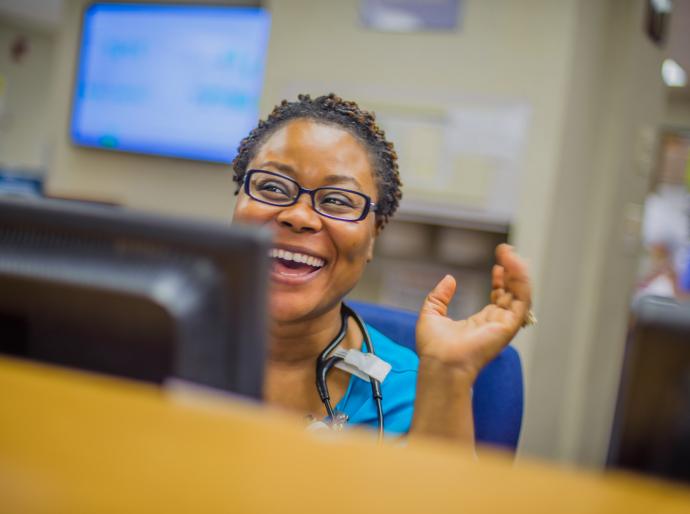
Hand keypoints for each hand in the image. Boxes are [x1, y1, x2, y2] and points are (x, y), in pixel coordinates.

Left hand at [415, 244, 531, 381]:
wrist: (440, 362)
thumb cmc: (434, 347)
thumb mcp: (432, 313)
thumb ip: (440, 296)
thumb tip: (449, 279)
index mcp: (481, 323)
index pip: (499, 297)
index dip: (500, 280)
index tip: (499, 264)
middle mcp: (496, 324)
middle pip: (513, 294)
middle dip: (513, 272)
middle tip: (508, 251)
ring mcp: (504, 325)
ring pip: (520, 295)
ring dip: (519, 273)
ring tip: (511, 254)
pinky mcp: (509, 326)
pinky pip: (522, 300)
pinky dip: (521, 282)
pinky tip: (514, 266)